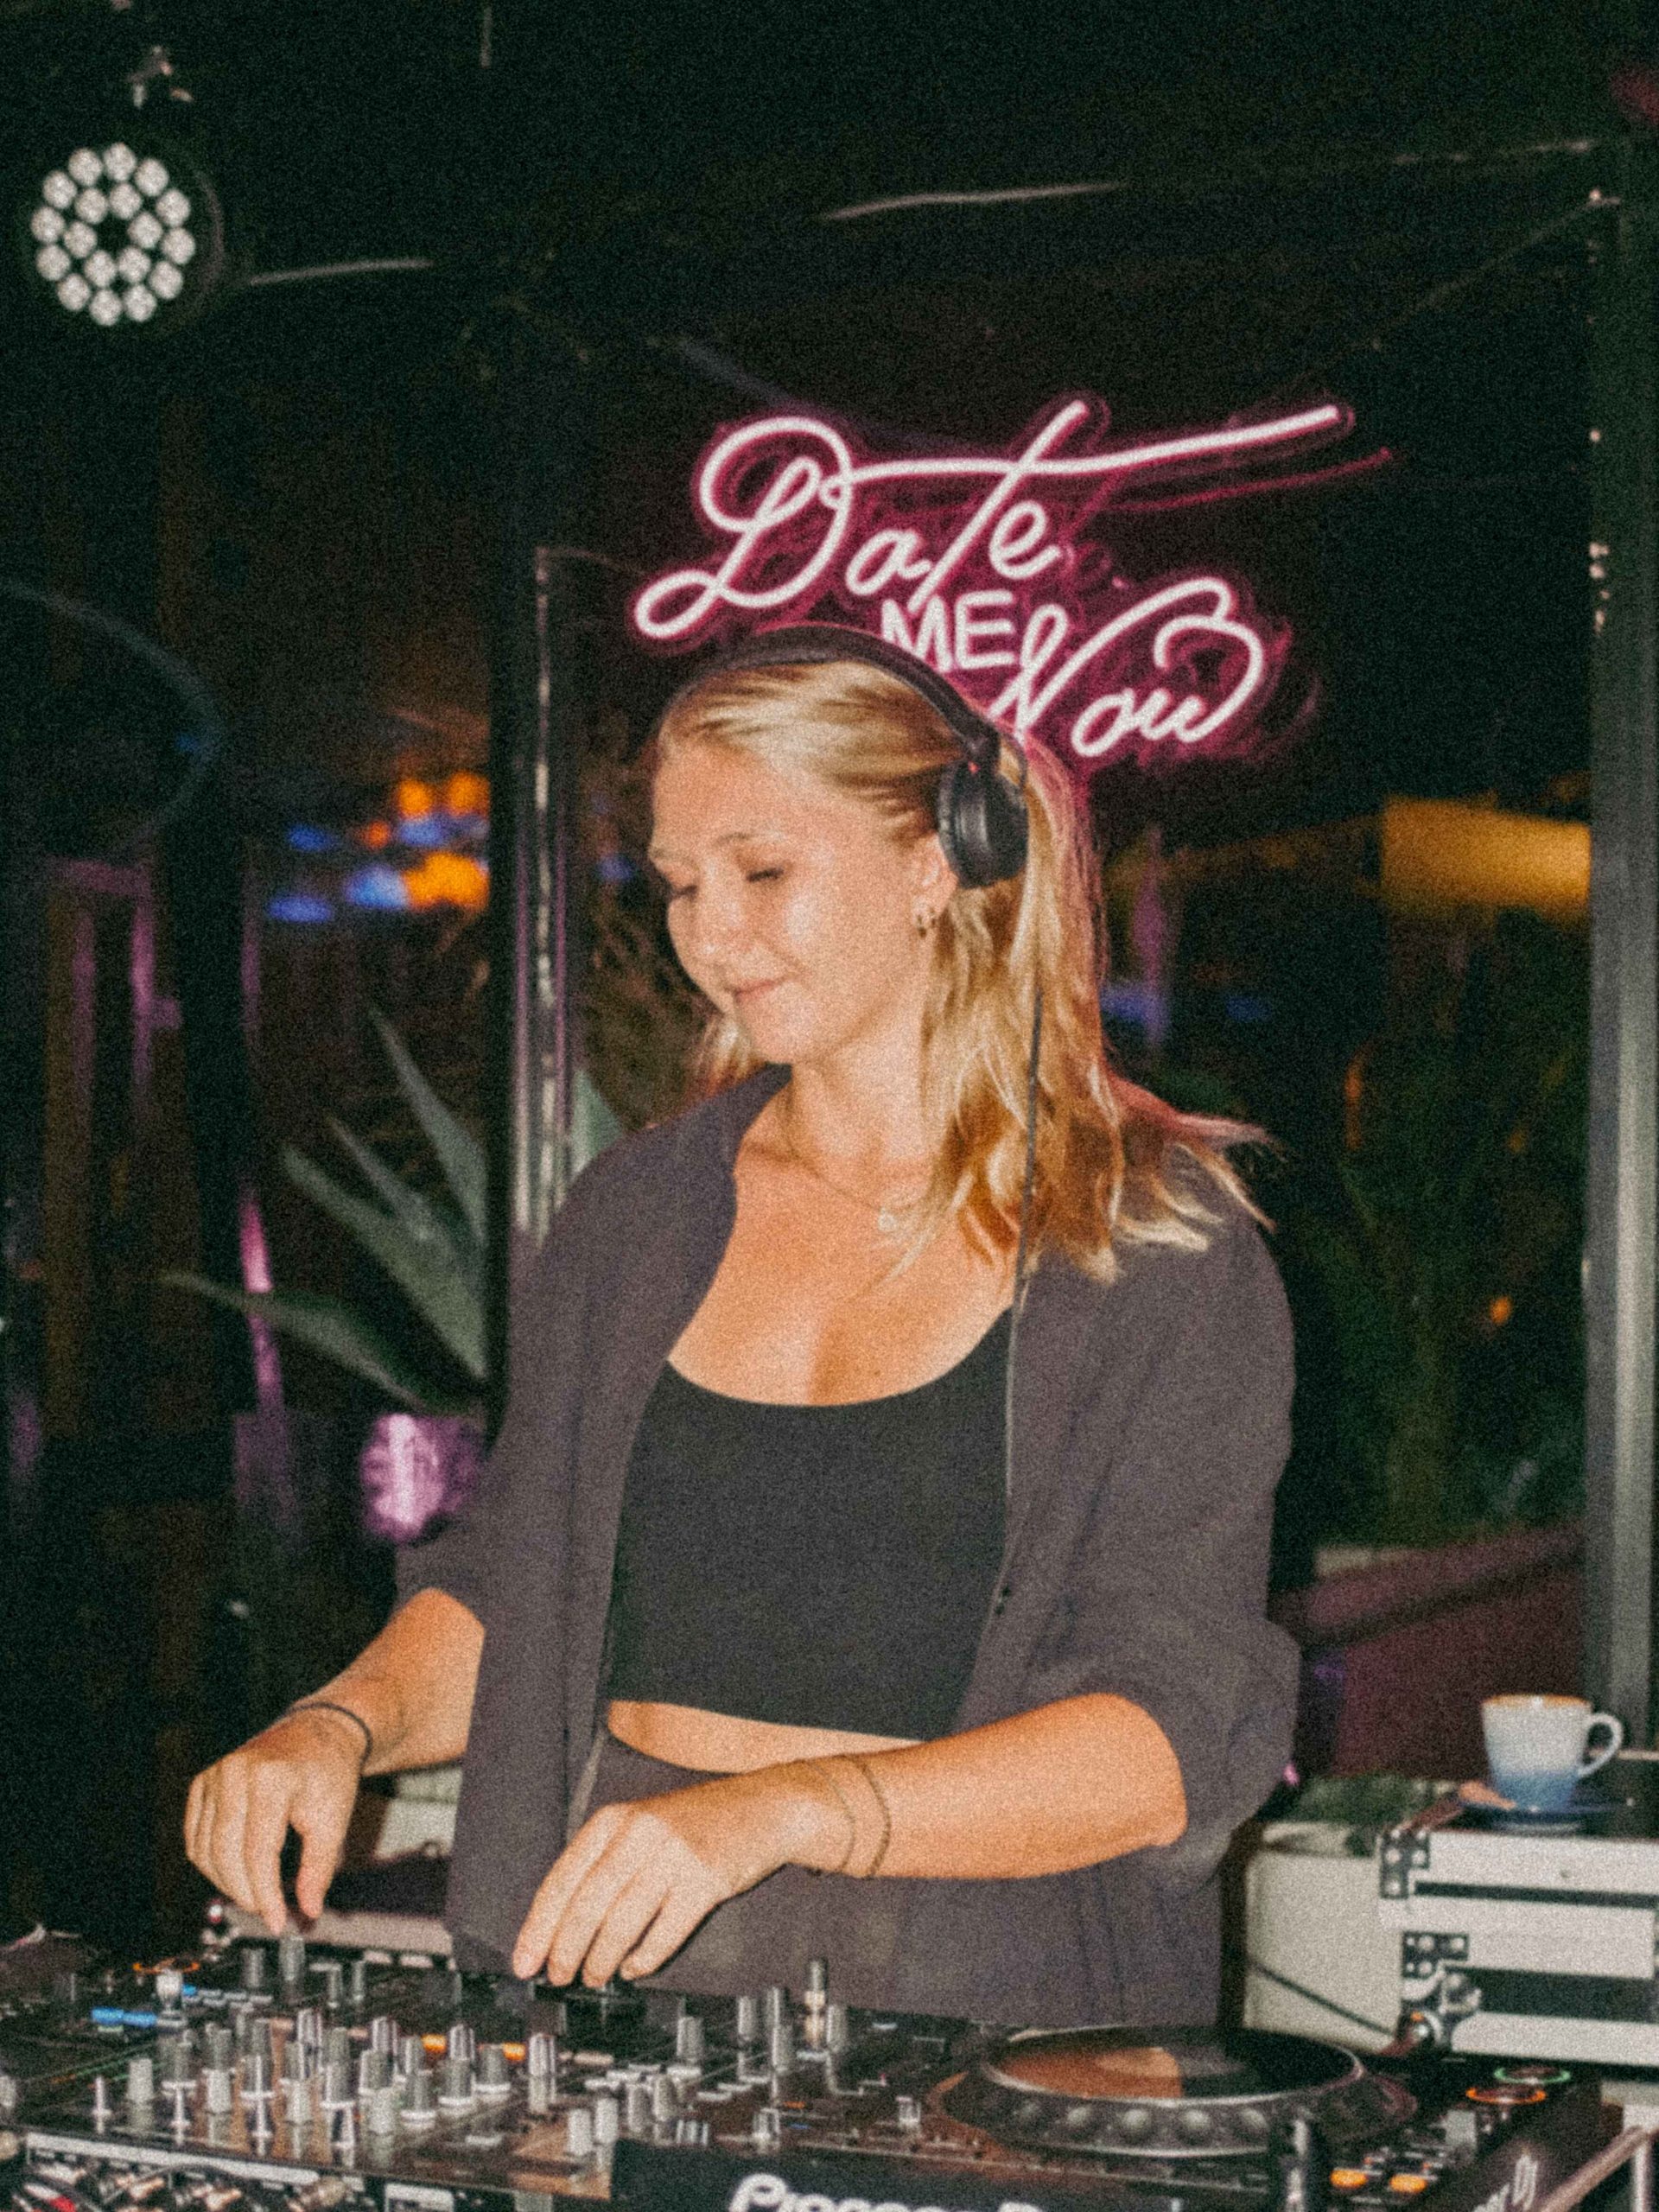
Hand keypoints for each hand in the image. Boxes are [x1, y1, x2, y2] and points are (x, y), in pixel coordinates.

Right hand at [184, 1710, 365, 1933]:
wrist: (318, 1732)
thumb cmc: (328, 1773)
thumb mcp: (334, 1819)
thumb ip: (318, 1869)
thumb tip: (308, 1912)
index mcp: (272, 1778)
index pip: (259, 1852)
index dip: (265, 1894)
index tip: (277, 1921)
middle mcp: (236, 1772)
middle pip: (226, 1853)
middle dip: (244, 1892)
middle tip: (266, 1912)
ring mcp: (215, 1775)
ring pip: (205, 1849)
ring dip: (225, 1882)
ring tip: (254, 1895)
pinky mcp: (202, 1782)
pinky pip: (195, 1836)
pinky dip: (209, 1864)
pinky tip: (232, 1874)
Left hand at [511, 1765, 843, 1985]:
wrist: (762, 1808)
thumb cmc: (693, 1824)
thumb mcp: (640, 1825)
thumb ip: (603, 1863)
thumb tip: (560, 1926)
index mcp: (614, 1819)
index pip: (563, 1879)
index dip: (539, 1927)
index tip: (524, 1961)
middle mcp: (640, 1834)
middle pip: (588, 1904)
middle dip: (566, 1949)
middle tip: (557, 1976)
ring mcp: (674, 1857)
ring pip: (622, 1922)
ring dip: (601, 1959)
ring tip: (593, 1976)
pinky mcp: (705, 1882)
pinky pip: (665, 1933)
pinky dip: (643, 1959)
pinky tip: (633, 1968)